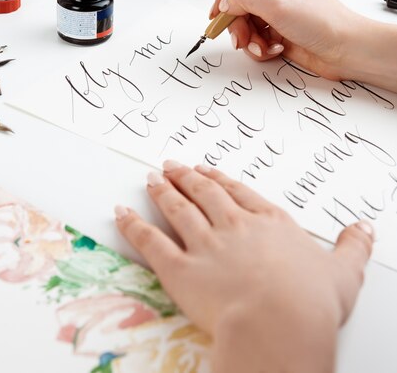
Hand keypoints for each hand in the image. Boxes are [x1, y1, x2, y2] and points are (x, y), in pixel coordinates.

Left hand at [115, 160, 372, 372]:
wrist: (280, 321)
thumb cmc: (312, 300)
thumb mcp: (344, 271)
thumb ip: (353, 247)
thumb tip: (365, 229)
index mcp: (268, 223)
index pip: (239, 193)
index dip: (221, 180)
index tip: (208, 170)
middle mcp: (233, 227)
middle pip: (204, 194)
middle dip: (187, 178)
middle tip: (172, 164)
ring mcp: (205, 244)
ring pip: (177, 209)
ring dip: (162, 192)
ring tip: (150, 178)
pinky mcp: (181, 269)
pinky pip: (151, 242)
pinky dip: (134, 226)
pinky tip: (120, 213)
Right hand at [210, 0, 356, 80]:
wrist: (346, 50)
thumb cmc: (322, 21)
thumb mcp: (277, 5)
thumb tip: (225, 2)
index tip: (220, 13)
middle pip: (236, 0)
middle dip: (236, 23)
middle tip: (240, 39)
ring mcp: (276, 9)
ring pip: (243, 22)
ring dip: (248, 39)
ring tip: (262, 49)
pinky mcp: (277, 30)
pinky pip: (254, 37)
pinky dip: (259, 47)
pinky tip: (274, 51)